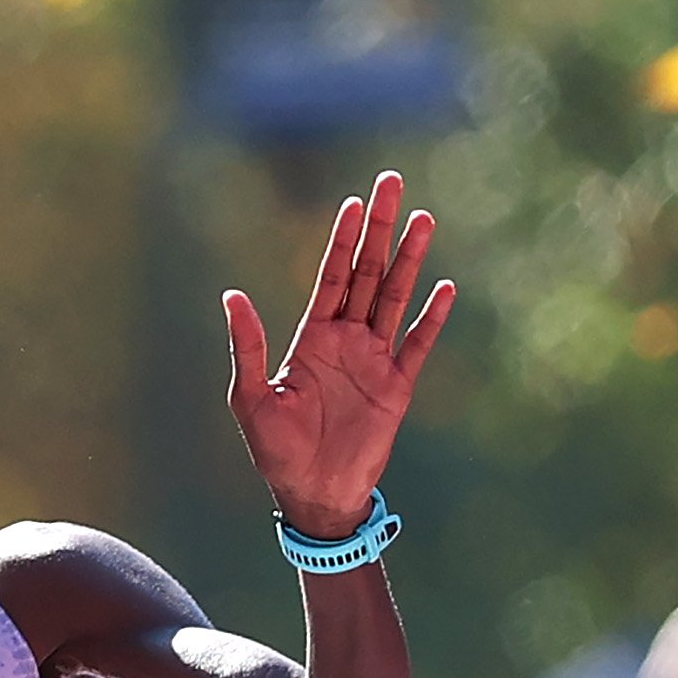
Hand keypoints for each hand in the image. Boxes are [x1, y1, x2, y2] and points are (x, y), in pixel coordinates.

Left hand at [224, 171, 455, 540]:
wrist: (313, 493)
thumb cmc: (276, 450)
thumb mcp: (251, 397)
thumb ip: (249, 345)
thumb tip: (232, 295)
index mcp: (312, 338)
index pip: (330, 276)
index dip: (342, 240)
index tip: (352, 202)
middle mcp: (346, 340)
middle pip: (365, 273)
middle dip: (378, 229)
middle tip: (391, 184)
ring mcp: (375, 361)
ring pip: (395, 298)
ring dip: (410, 260)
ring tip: (423, 219)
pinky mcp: (398, 387)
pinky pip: (418, 345)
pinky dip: (432, 318)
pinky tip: (446, 288)